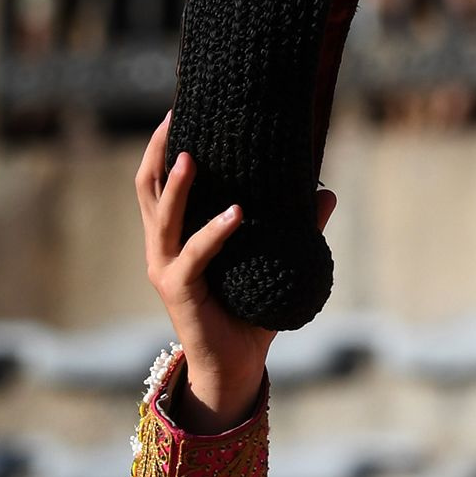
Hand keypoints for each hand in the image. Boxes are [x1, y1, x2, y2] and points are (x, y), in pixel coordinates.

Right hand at [134, 113, 333, 433]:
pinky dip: (215, 231)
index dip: (164, 144)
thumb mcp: (274, 263)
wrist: (237, 367)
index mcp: (177, 236)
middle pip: (148, 187)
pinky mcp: (178, 290)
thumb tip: (327, 191)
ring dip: (177, 185)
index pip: (161, 181)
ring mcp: (166, 267)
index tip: (181, 109)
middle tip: (177, 114)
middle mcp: (162, 247)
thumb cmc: (251, 314)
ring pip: (163, 216)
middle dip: (158, 149)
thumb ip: (298, 229)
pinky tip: (237, 212)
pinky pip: (196, 254)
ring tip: (191, 155)